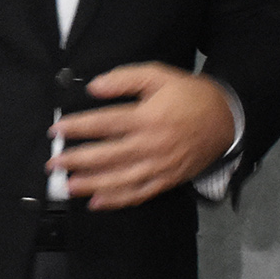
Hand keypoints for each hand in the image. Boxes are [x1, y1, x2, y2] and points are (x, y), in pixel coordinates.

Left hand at [54, 64, 236, 208]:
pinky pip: (139, 193)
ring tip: (67, 186)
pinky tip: (96, 202)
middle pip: (108, 155)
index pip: (105, 123)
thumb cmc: (188, 95)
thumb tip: (93, 87)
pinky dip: (117, 201)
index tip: (57, 131)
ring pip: (120, 180)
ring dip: (92, 184)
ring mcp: (159, 167)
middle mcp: (151, 146)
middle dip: (78, 160)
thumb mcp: (159, 76)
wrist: (226, 119)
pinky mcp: (167, 180)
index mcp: (147, 118)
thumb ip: (125, 79)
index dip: (78, 127)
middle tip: (53, 163)